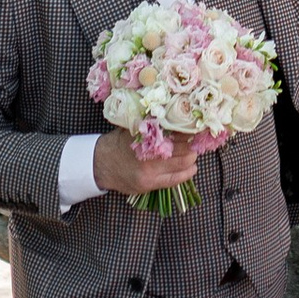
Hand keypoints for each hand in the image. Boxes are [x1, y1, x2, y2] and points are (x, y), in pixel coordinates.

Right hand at [94, 127, 209, 198]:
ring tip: (194, 152)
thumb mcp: (132, 128)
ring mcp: (149, 171)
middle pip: (182, 148)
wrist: (100, 165)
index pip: (175, 132)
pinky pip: (174, 180)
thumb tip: (174, 113)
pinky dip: (187, 173)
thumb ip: (150, 123)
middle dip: (193, 144)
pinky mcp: (149, 184)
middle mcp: (148, 154)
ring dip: (191, 157)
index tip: (196, 126)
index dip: (188, 129)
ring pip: (181, 164)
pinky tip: (192, 167)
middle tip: (198, 139)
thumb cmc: (119, 143)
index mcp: (145, 136)